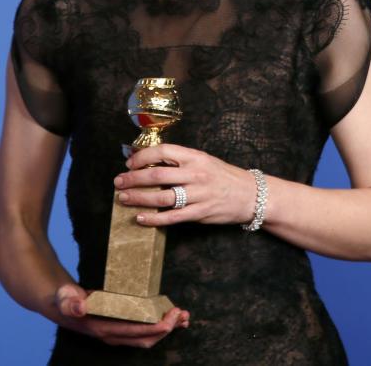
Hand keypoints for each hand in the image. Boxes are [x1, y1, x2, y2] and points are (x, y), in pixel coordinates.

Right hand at [54, 283, 189, 348]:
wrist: (61, 304)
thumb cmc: (65, 299)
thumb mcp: (65, 297)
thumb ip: (70, 302)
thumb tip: (80, 307)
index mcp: (103, 329)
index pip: (134, 333)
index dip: (156, 327)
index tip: (172, 316)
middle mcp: (112, 335)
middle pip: (146, 339)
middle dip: (167, 328)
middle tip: (182, 314)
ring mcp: (118, 333)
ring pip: (148, 337)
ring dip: (167, 328)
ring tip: (184, 316)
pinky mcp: (121, 326)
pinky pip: (144, 330)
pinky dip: (160, 324)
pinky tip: (172, 316)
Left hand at [114, 144, 256, 226]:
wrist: (251, 194)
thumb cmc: (224, 176)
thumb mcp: (204, 161)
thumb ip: (181, 161)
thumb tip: (151, 163)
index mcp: (195, 157)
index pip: (163, 152)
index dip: (143, 156)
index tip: (130, 163)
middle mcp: (196, 174)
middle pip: (157, 175)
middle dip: (134, 179)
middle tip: (119, 182)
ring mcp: (198, 195)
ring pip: (161, 197)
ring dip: (139, 198)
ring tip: (124, 198)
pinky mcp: (200, 213)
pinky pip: (172, 217)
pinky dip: (154, 218)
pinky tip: (141, 218)